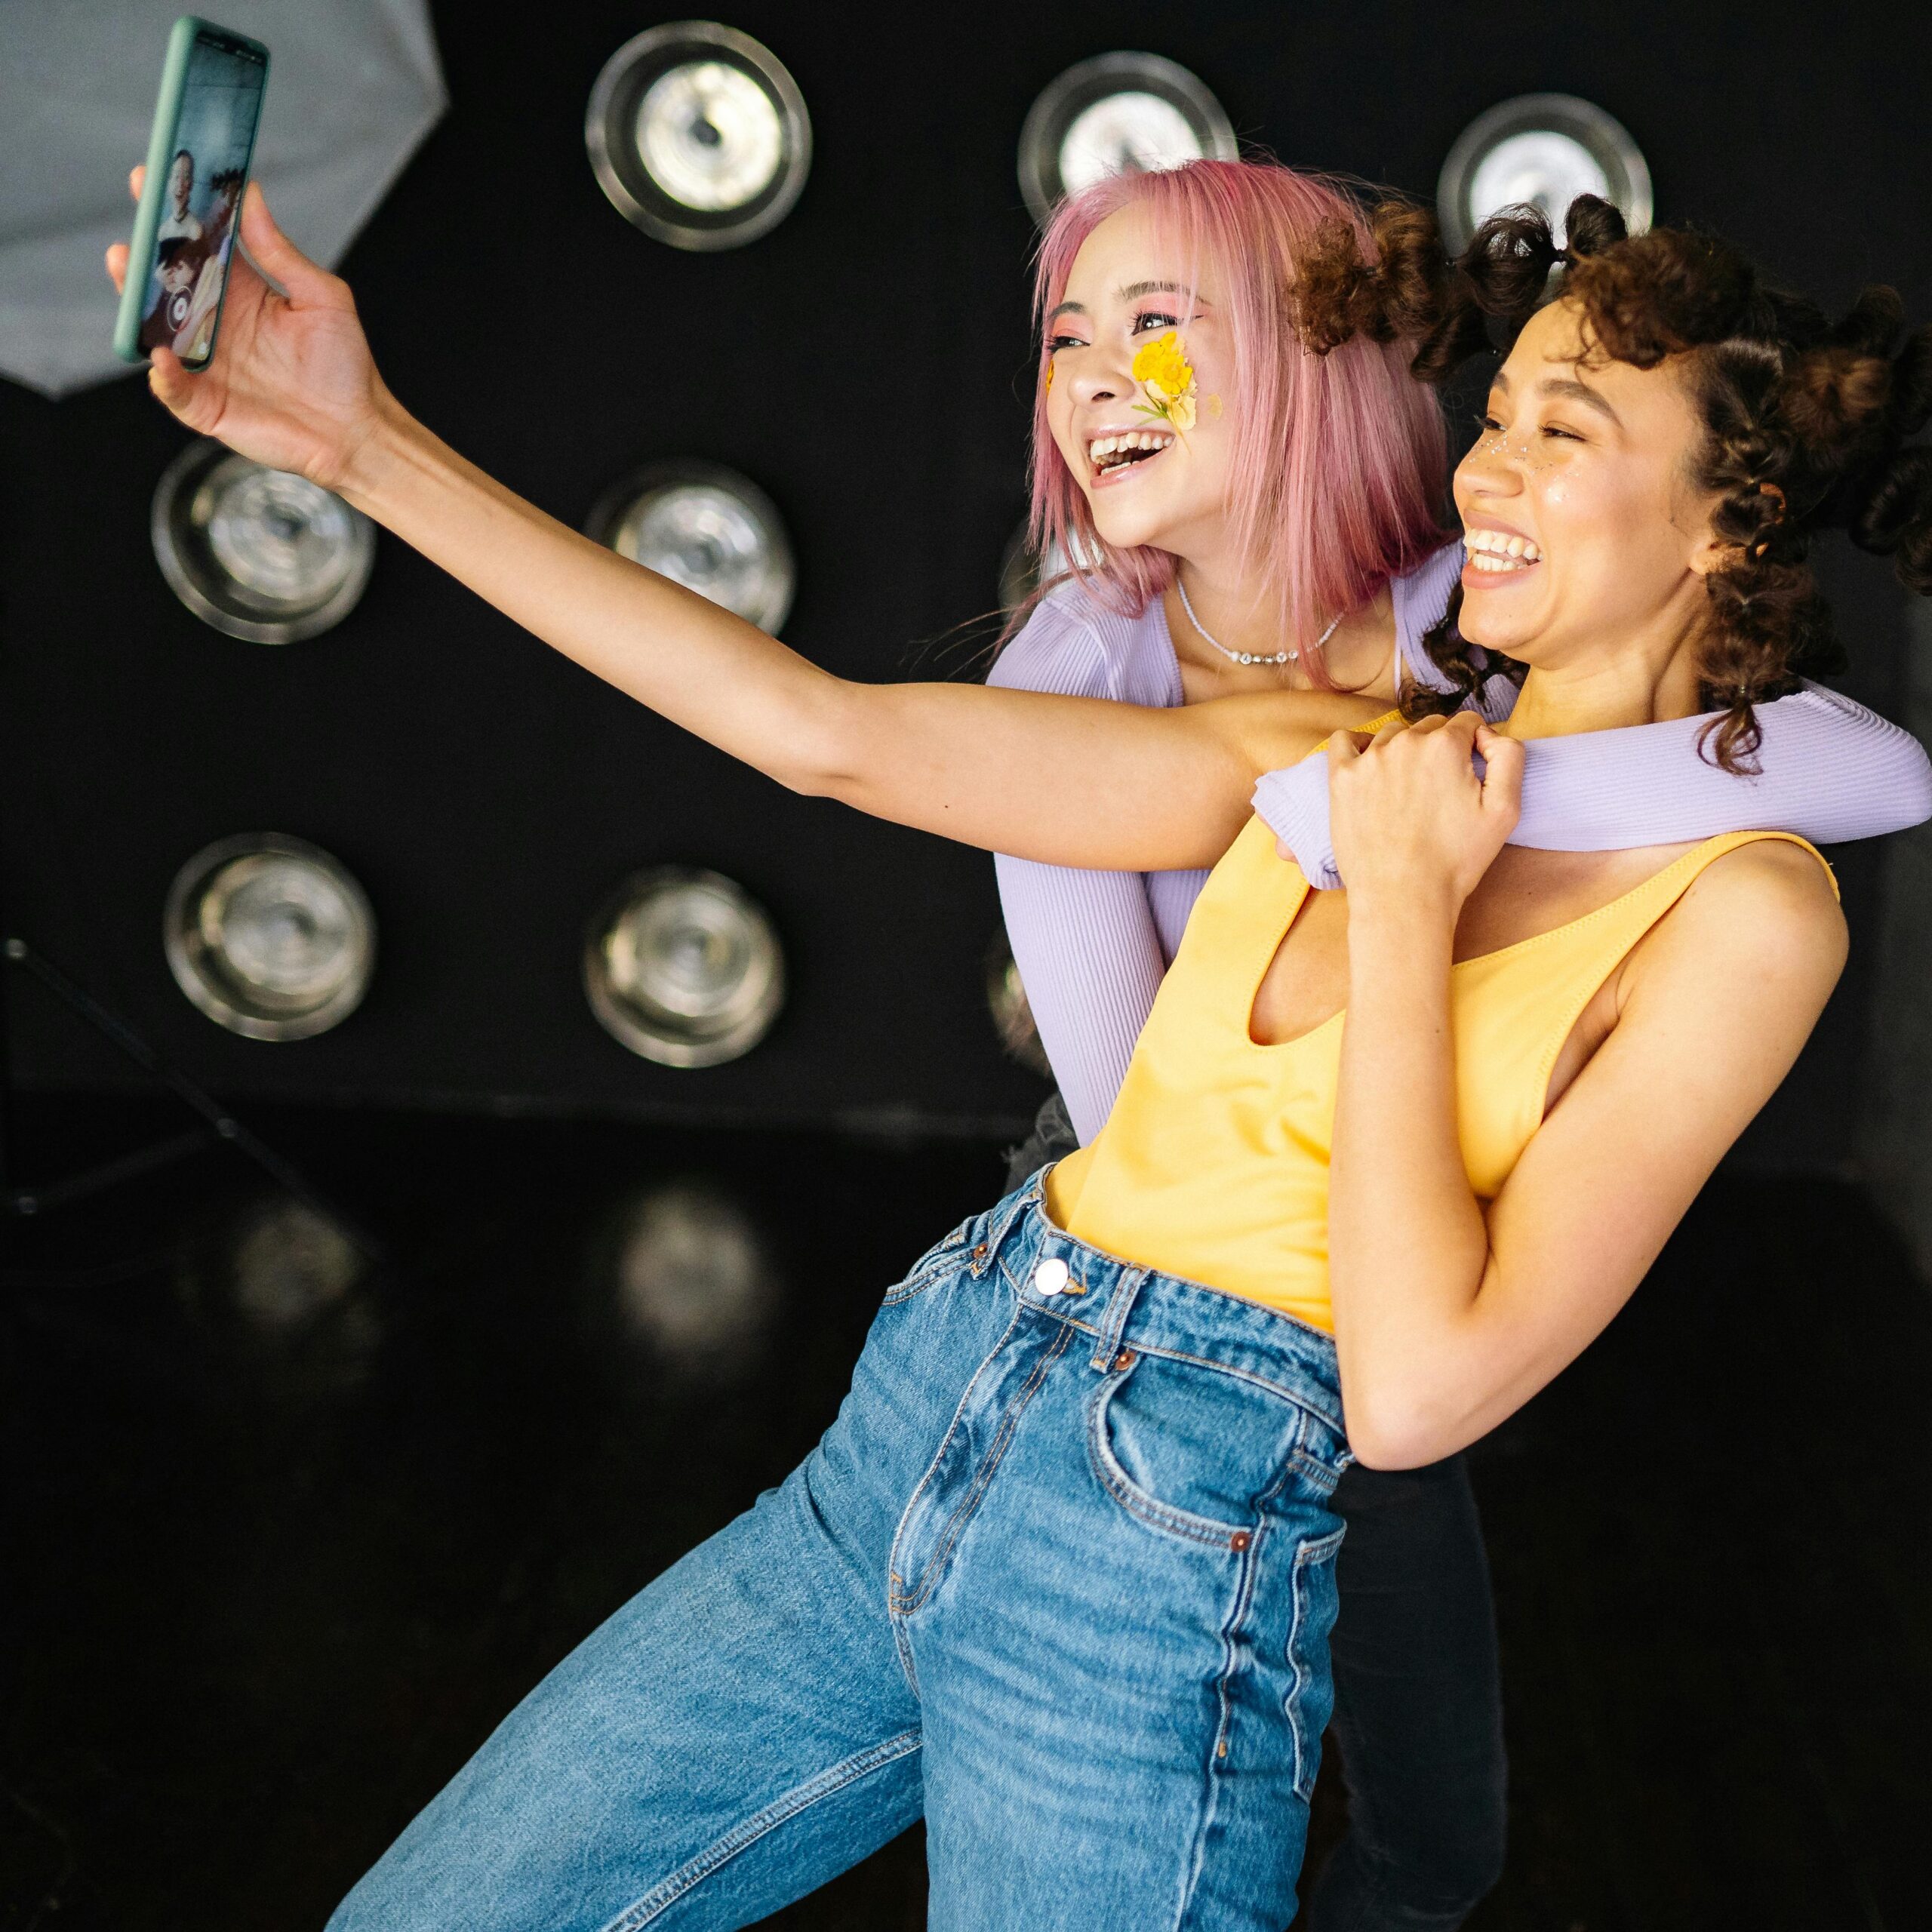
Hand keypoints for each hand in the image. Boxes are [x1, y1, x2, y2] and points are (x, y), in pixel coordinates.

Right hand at [106, 165, 386, 492]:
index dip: (173, 216)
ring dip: (136, 304)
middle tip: (134, 230)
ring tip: (127, 271)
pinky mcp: (207, 405)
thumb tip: (251, 195)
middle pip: (166, 285)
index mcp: (241, 293)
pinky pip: (174, 389)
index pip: (197, 247)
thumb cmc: (345, 366)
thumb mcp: (323, 298)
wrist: (356, 431)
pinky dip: (165, 375)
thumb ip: (281, 252)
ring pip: (156, 331)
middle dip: (143, 256)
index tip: (152, 180)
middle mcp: (215, 324)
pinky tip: (162, 357)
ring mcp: (206, 364)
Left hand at [1327, 712, 1523, 914]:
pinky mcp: (1341, 778)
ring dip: (1404, 751)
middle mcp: (1405, 743)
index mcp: (1445, 745)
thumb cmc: (1455, 860)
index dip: (1473, 746)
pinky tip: (1370, 766)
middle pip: (1430, 727)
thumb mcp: (1505, 810)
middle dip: (1440, 749)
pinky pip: (1344, 741)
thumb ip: (1509, 757)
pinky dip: (1358, 746)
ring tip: (1408, 788)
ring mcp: (1369, 759)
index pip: (1466, 723)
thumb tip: (1489, 734)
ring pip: (1393, 735)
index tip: (1469, 772)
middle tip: (1440, 790)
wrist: (1403, 897)